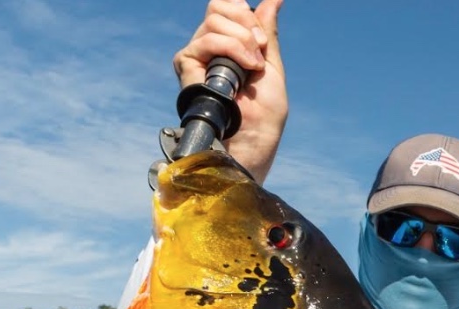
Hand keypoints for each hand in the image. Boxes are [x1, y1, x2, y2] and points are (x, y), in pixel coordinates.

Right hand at [174, 0, 287, 182]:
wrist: (251, 145)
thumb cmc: (263, 119)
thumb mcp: (271, 68)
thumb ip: (268, 33)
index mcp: (230, 46)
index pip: (227, 6)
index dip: (244, 11)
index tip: (262, 39)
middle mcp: (209, 48)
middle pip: (219, 6)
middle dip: (247, 22)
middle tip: (260, 50)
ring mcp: (197, 56)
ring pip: (214, 20)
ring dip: (243, 41)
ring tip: (252, 68)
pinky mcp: (186, 65)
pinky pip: (207, 40)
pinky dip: (231, 49)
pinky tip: (244, 70)